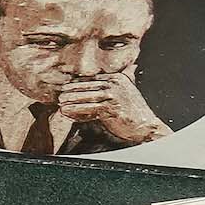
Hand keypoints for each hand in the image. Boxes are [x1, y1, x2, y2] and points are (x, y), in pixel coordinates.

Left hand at [50, 77, 165, 148]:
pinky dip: (76, 111)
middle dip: (71, 91)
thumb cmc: (132, 113)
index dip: (78, 84)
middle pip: (87, 86)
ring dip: (71, 100)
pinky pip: (88, 108)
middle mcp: (114, 83)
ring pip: (85, 96)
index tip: (66, 88)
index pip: (92, 79)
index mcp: (117, 78)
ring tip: (60, 104)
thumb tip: (89, 89)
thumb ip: (109, 89)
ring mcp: (113, 94)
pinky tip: (68, 112)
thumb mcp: (122, 95)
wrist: (145, 126)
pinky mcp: (110, 106)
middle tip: (59, 95)